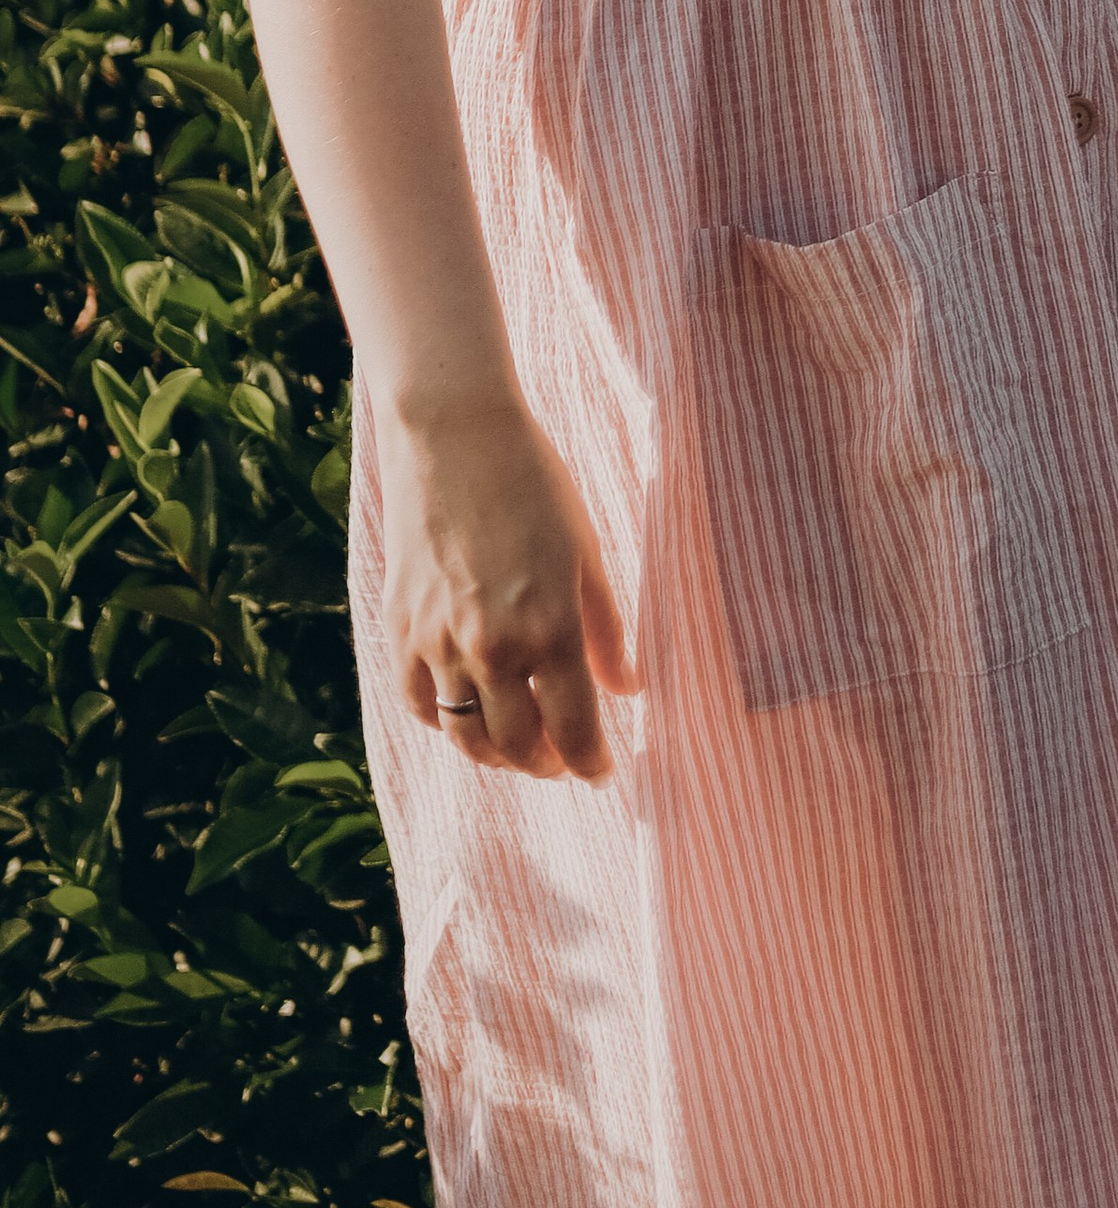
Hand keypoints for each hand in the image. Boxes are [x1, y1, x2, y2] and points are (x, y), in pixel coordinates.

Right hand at [380, 395, 635, 781]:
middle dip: (547, 764)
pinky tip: (466, 716)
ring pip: (466, 736)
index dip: (592, 762)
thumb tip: (626, 687)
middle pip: (519, 744)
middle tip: (563, 763)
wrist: (453, 435)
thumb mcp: (588, 552)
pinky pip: (419, 703)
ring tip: (519, 751)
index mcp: (551, 629)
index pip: (574, 728)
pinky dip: (444, 723)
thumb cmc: (534, 483)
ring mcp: (439, 643)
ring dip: (496, 756)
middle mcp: (493, 648)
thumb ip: (607, 628)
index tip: (602, 772)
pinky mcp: (400, 628)